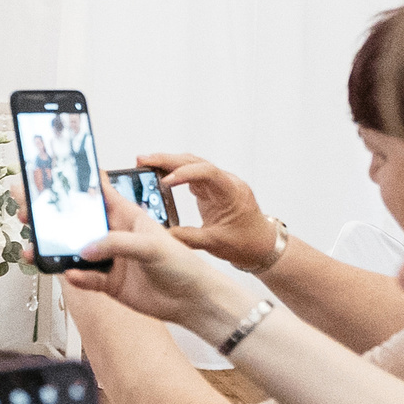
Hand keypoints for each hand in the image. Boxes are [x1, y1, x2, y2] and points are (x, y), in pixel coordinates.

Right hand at [53, 182, 252, 342]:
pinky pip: (85, 279)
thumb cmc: (183, 265)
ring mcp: (110, 260)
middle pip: (77, 222)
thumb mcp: (152, 246)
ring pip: (76, 252)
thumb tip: (87, 249)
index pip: (98, 192)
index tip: (51, 172)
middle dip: (52, 217)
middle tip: (28, 212)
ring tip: (37, 249)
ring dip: (56, 250)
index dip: (77, 182)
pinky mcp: (109, 283)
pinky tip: (72, 275)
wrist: (192, 301)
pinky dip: (77, 277)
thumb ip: (118, 244)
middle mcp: (115, 235)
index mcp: (127, 216)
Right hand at [138, 153, 278, 271]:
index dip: (185, 174)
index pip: (207, 172)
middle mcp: (225, 183)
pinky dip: (174, 172)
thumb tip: (160, 235)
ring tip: (144, 162)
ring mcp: (218, 184)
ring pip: (192, 164)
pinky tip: (158, 173)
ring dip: (169, 162)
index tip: (165, 182)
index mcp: (231, 192)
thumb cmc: (246, 243)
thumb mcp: (215, 244)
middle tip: (142, 160)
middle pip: (195, 162)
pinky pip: (192, 174)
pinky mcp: (211, 189)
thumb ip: (187, 238)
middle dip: (168, 160)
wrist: (261, 244)